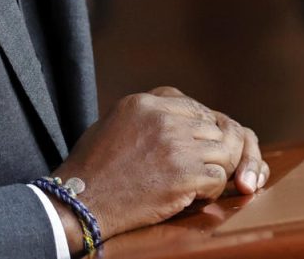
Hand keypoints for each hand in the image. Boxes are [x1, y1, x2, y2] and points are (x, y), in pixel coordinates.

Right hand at [48, 86, 266, 248]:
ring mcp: (176, 146)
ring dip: (215, 167)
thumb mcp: (114, 121)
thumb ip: (146, 113)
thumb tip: (172, 114)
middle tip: (200, 166)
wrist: (81, 201)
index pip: (193, 107)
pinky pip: (218, 177)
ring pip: (222, 150)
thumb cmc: (92, 167)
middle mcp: (164, 119)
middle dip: (210, 148)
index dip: (199, 128)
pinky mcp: (184, 175)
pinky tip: (196, 195)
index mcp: (146, 103)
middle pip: (211, 127)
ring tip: (200, 181)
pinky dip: (212, 189)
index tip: (194, 146)